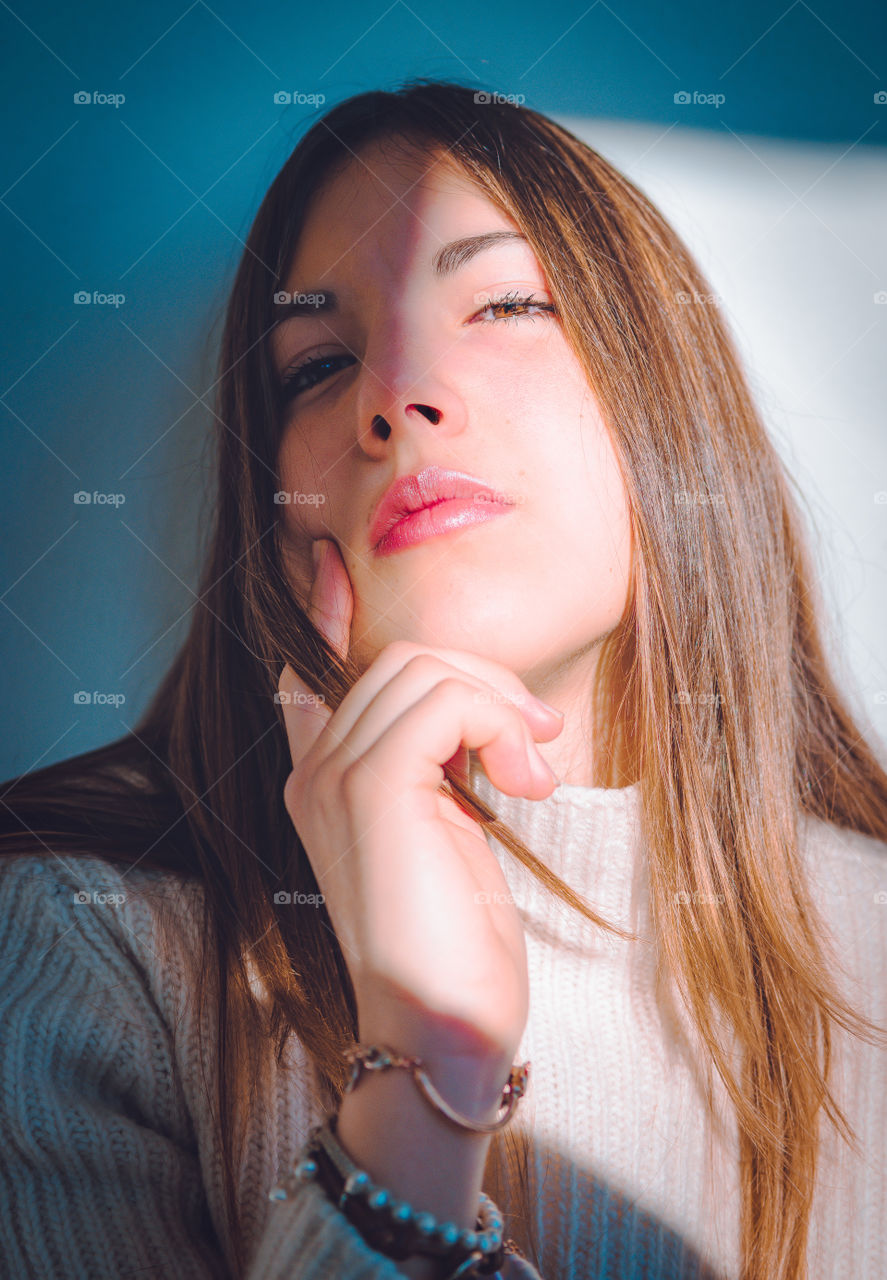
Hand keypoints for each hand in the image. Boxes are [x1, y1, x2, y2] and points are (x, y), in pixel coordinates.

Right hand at [278, 537, 564, 1065]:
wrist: (442, 1026)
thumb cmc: (455, 940)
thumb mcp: (445, 835)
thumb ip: (437, 767)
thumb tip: (477, 711)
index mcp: (324, 780)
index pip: (308, 675)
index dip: (324, 616)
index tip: (330, 566)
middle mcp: (316, 770)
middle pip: (401, 659)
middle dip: (484, 682)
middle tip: (533, 746)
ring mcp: (336, 775)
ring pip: (425, 668)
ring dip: (498, 704)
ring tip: (530, 774)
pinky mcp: (374, 786)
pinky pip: (448, 701)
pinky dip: (498, 723)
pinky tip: (522, 781)